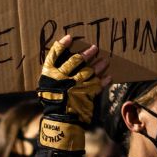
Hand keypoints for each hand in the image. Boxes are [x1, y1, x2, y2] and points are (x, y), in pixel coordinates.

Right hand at [36, 35, 109, 151]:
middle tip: (95, 48)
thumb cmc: (52, 98)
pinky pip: (97, 86)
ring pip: (89, 71)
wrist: (58, 118)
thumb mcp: (47, 83)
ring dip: (98, 66)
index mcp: (50, 73)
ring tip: (105, 61)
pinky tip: (109, 77)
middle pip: (75, 61)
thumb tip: (64, 54)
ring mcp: (74, 86)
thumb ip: (54, 70)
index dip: (62, 45)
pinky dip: (104, 81)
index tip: (70, 37)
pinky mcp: (84, 95)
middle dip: (86, 54)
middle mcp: (62, 78)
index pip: (55, 54)